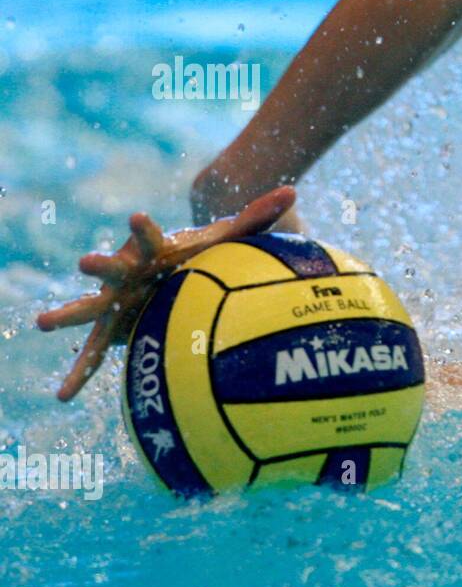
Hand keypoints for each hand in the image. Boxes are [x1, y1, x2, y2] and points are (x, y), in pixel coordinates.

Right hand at [35, 185, 296, 401]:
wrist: (172, 267)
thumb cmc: (201, 251)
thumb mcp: (230, 236)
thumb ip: (259, 214)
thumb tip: (294, 190)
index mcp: (155, 250)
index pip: (151, 236)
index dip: (145, 229)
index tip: (137, 216)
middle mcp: (129, 273)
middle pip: (112, 268)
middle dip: (99, 266)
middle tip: (83, 262)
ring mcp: (116, 301)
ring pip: (91, 310)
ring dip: (69, 316)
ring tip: (43, 322)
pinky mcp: (113, 327)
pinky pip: (96, 353)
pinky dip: (82, 373)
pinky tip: (64, 396)